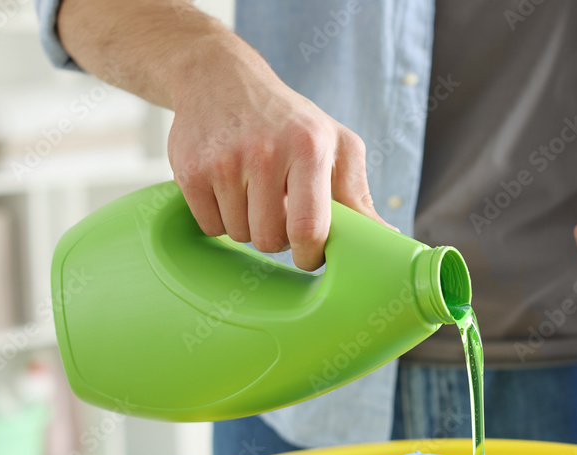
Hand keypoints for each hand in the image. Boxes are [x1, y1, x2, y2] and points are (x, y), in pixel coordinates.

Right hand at [167, 52, 390, 270]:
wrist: (221, 78)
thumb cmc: (290, 120)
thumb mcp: (335, 144)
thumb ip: (359, 195)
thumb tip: (388, 237)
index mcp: (309, 147)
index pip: (309, 228)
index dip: (310, 254)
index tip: (310, 254)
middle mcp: (264, 151)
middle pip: (270, 239)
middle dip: (278, 238)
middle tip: (280, 212)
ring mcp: (223, 160)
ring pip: (239, 235)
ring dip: (249, 227)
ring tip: (255, 194)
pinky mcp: (189, 169)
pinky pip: (210, 226)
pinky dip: (220, 219)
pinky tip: (229, 190)